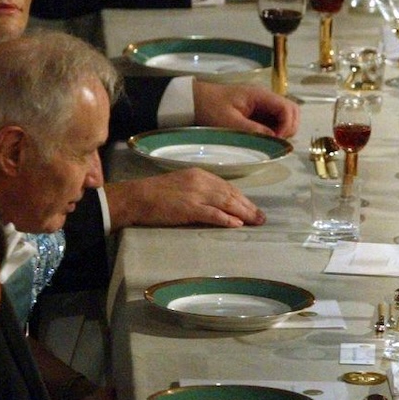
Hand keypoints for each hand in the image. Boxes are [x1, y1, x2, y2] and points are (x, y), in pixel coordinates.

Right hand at [104, 169, 262, 227]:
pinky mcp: (189, 208)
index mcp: (199, 174)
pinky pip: (212, 214)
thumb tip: (219, 203)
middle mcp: (200, 181)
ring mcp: (195, 194)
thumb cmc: (156, 193)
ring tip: (255, 222)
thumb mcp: (182, 184)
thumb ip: (200, 191)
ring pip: (226, 203)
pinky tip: (236, 224)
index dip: (243, 198)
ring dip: (244, 213)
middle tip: (261, 218)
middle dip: (248, 207)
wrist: (136, 197)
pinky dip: (226, 219)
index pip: (227, 186)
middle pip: (231, 194)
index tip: (253, 208)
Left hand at [192, 80, 299, 138]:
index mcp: (260, 95)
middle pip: (291, 112)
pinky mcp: (255, 113)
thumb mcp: (229, 122)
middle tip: (274, 143)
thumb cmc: (208, 107)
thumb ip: (253, 130)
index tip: (276, 141)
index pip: (288, 108)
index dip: (288, 126)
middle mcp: (265, 98)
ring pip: (284, 118)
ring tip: (267, 143)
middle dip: (288, 129)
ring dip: (281, 131)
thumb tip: (275, 140)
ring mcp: (261, 105)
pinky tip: (262, 140)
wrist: (191, 101)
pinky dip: (273, 132)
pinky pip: (273, 122)